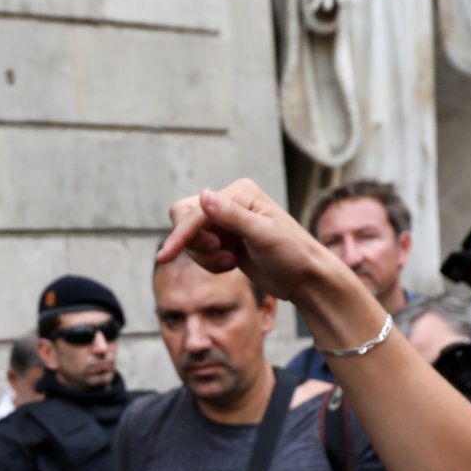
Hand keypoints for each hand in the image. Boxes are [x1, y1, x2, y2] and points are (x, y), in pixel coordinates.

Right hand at [155, 179, 342, 304]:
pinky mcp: (224, 238)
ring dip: (205, 256)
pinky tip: (232, 264)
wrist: (305, 278)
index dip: (181, 234)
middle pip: (185, 218)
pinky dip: (210, 262)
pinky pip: (199, 250)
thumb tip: (203, 195)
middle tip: (222, 256)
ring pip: (190, 237)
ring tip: (230, 262)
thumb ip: (232, 216)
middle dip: (195, 244)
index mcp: (239, 193)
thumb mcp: (263, 234)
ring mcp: (225, 221)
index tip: (165, 257)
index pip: (196, 211)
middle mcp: (229, 202)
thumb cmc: (292, 254)